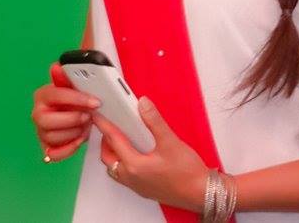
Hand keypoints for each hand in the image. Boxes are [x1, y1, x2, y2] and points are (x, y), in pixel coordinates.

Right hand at [31, 62, 100, 161]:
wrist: (78, 111)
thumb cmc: (78, 96)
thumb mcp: (77, 82)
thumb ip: (70, 72)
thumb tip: (57, 65)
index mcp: (44, 94)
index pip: (56, 95)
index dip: (77, 99)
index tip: (95, 102)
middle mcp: (38, 113)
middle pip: (47, 121)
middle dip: (73, 120)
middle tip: (89, 116)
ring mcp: (41, 132)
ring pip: (53, 138)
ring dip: (74, 133)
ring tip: (85, 126)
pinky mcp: (47, 147)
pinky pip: (53, 154)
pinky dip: (68, 150)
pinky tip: (79, 140)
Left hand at [95, 97, 207, 211]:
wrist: (200, 192)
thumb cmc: (187, 174)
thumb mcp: (170, 142)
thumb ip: (154, 121)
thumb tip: (143, 106)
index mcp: (134, 166)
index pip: (113, 140)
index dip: (104, 125)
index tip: (98, 117)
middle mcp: (131, 178)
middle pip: (108, 157)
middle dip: (105, 141)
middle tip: (109, 127)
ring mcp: (137, 185)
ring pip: (115, 168)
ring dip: (113, 154)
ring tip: (121, 139)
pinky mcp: (144, 188)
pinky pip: (124, 175)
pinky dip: (122, 163)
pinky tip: (135, 155)